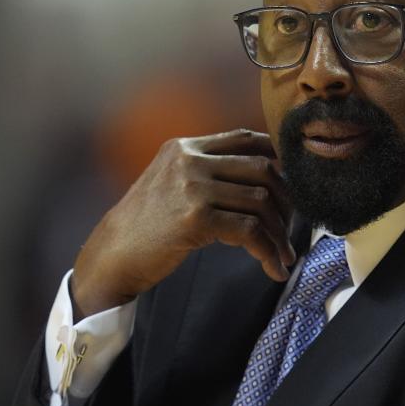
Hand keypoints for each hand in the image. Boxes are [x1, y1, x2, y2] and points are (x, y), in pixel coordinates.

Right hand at [71, 129, 295, 318]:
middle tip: (291, 229)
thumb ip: (206, 173)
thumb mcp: (172, 184)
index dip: (277, 156)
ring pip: (261, 201)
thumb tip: (262, 179)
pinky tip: (272, 267)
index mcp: (186, 147)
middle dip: (286, 202)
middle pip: (262, 168)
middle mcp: (190, 160)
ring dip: (280, 233)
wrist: (112, 255)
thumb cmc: (146, 226)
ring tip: (283, 255)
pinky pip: (249, 230)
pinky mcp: (195, 217)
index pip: (245, 138)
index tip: (292, 183)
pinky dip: (267, 251)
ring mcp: (192, 186)